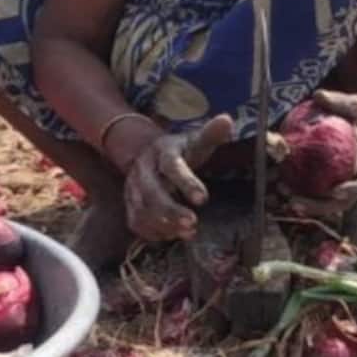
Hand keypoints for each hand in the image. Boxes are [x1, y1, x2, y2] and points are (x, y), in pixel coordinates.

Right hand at [123, 115, 234, 242]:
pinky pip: (136, 222)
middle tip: (193, 224)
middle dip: (172, 211)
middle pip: (152, 193)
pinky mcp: (130, 204)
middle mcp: (144, 170)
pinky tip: (172, 236)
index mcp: (162, 151)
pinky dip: (152, 232)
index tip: (203, 199)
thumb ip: (211, 134)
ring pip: (141, 210)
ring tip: (188, 233)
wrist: (145, 152)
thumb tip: (227, 121)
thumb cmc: (179, 150)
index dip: (186, 183)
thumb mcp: (194, 140)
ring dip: (163, 225)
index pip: (172, 167)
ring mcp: (133, 188)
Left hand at [288, 90, 356, 218]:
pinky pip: (331, 198)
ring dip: (313, 206)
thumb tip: (319, 95)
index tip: (335, 191)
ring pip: (337, 205)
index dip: (354, 188)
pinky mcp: (349, 187)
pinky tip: (292, 193)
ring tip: (289, 201)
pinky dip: (313, 199)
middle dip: (322, 206)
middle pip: (347, 201)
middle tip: (295, 201)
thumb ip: (341, 102)